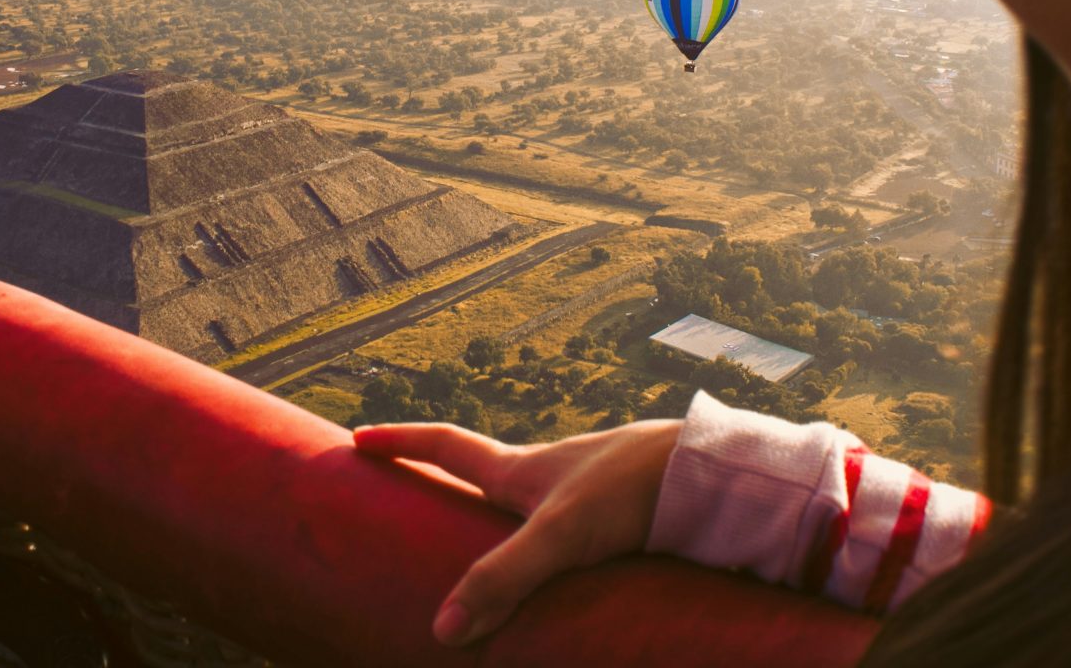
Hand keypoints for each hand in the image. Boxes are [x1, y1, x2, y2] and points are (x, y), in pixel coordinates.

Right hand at [352, 418, 682, 645]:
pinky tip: (562, 577)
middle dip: (446, 481)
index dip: (402, 443)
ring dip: (503, 520)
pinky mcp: (620, 514)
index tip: (359, 438)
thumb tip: (444, 631)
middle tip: (415, 493)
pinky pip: (571, 533)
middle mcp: (549, 475)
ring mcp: (586, 492)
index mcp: (520, 469)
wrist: (711, 474)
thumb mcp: (558, 536)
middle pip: (483, 472)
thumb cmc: (633, 488)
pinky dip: (552, 549)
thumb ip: (502, 580)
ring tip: (484, 549)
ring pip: (531, 505)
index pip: (446, 446)